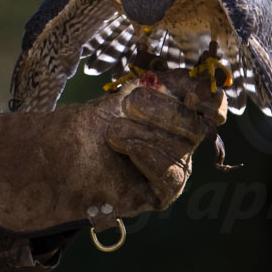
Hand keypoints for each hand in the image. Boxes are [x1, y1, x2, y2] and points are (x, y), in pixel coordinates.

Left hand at [0, 69, 226, 233]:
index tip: (193, 94)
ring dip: (140, 135)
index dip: (211, 100)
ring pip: (180, 150)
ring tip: (112, 134)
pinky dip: (145, 155)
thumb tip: (202, 79)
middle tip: (127, 108)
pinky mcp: (161, 193)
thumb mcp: (128, 93)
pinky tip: (122, 148)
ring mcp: (173, 168)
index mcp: (176, 111)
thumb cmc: (90, 121)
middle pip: (195, 125)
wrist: (59, 153)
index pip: (212, 105)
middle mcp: (181, 140)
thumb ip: (167, 83)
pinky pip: (170, 174)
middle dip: (159, 112)